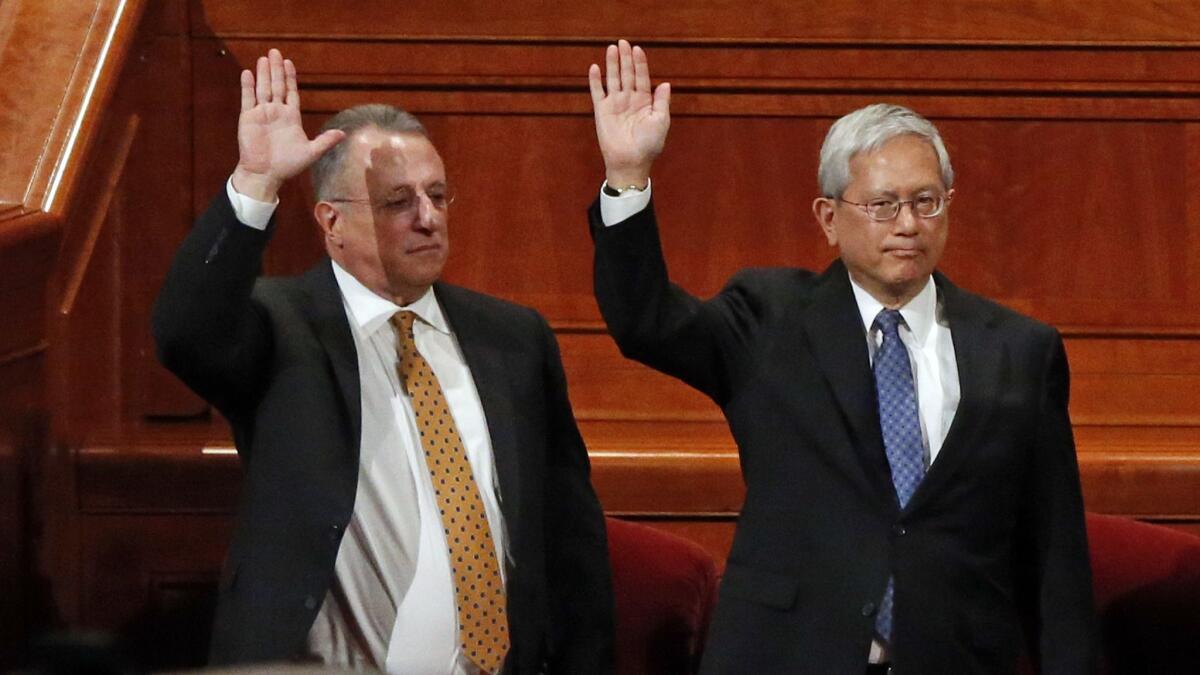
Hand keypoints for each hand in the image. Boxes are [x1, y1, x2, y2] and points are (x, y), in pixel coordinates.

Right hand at [232, 48, 345, 201]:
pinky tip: (248, 73)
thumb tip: (343, 134)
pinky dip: (248, 86)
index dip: (290, 78)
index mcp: (291, 117)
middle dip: (276, 69)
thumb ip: (325, 141)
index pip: (291, 92)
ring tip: (264, 58)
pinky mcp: (248, 119)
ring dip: (263, 73)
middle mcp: (276, 112)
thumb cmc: (288, 165)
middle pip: (277, 85)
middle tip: (275, 52)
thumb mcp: (311, 152)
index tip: (289, 63)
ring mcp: (261, 114)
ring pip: (263, 88)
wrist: (266, 175)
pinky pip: (248, 99)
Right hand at [588, 40, 670, 188]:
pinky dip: (595, 80)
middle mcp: (629, 100)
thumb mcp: (661, 121)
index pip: (642, 77)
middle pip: (627, 74)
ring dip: (612, 64)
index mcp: (645, 102)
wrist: (631, 161)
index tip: (638, 49)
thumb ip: (662, 101)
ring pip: (613, 79)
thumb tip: (665, 83)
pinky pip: (597, 92)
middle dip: (626, 58)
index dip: (640, 63)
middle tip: (623, 42)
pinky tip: (595, 67)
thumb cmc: (649, 144)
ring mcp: (615, 104)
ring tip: (611, 48)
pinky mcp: (602, 111)